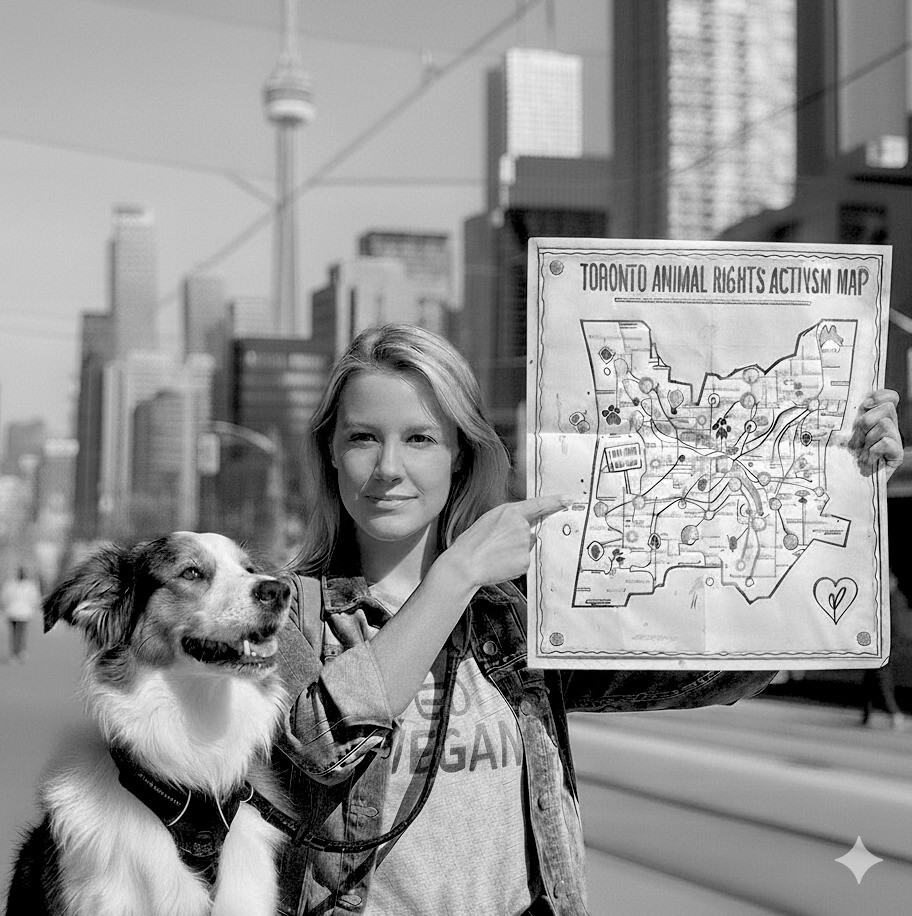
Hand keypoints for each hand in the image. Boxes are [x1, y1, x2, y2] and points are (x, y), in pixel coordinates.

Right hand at [444, 495, 570, 588]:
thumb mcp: (489, 520)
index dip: (555, 502)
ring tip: (494, 554)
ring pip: (525, 547)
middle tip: (496, 544)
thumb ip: (509, 519)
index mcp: (510, 512)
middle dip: (516, 538)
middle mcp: (521, 526)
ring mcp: (524, 544)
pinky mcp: (525, 561)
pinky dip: (513, 564)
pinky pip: (523, 561)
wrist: (465, 565)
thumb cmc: (472, 543)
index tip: (569, 499)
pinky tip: (500, 563)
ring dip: (514, 551)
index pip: (538, 505)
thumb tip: (526, 528)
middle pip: (529, 531)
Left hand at [848, 388, 903, 478]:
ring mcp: (895, 440)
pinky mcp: (898, 455)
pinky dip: (873, 451)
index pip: (890, 397)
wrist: (848, 483)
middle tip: (857, 439)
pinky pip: (886, 442)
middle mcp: (890, 426)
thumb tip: (857, 404)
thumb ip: (851, 418)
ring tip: (861, 452)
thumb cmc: (843, 457)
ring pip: (884, 424)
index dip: (880, 396)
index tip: (864, 405)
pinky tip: (867, 460)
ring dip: (867, 440)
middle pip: (887, 408)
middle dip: (866, 422)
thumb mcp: (844, 433)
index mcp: (878, 417)